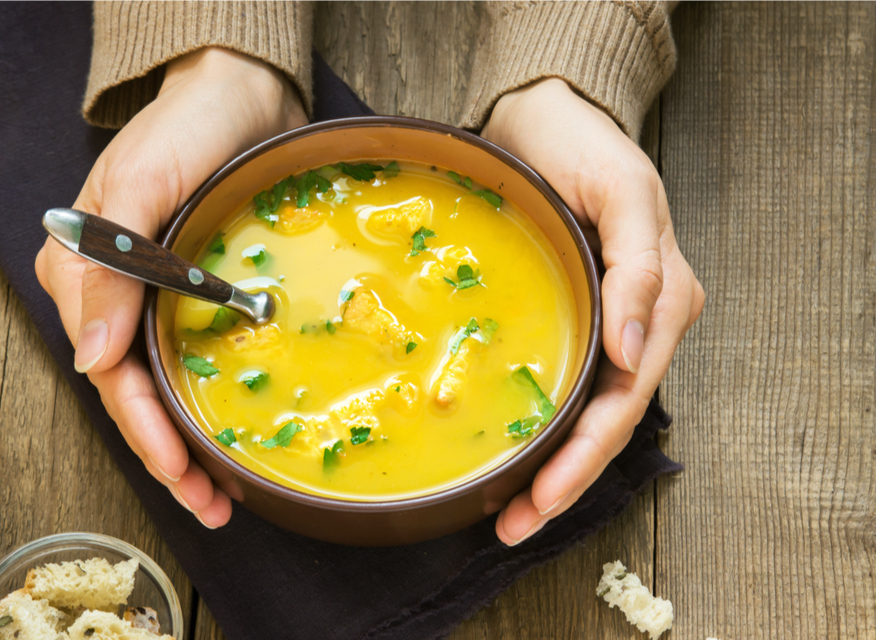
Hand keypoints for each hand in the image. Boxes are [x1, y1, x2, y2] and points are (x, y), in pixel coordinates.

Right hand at [35, 48, 307, 526]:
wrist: (243, 97)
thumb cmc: (189, 129)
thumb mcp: (143, 181)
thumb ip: (113, 262)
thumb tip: (94, 354)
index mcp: (86, 273)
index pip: (111, 372)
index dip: (145, 428)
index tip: (179, 470)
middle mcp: (116, 295)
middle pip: (136, 393)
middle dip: (169, 455)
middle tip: (211, 503)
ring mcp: (157, 297)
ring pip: (165, 386)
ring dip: (189, 443)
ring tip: (222, 493)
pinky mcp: (198, 292)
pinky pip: (197, 358)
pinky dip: (210, 400)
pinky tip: (231, 434)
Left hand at [482, 78, 703, 544]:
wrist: (547, 118)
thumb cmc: (586, 148)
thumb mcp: (622, 194)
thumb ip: (641, 270)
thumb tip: (637, 356)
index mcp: (664, 301)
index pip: (625, 398)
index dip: (585, 455)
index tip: (542, 499)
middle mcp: (643, 325)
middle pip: (607, 420)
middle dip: (564, 480)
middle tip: (512, 526)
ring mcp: (614, 326)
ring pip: (589, 413)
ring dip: (553, 465)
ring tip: (510, 512)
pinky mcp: (582, 318)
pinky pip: (570, 384)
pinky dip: (546, 426)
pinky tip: (517, 453)